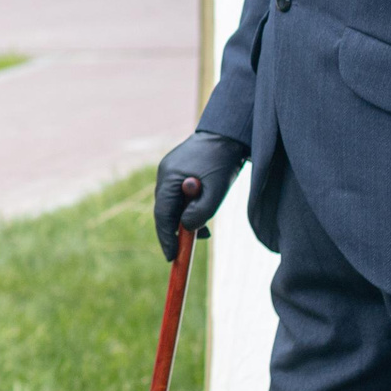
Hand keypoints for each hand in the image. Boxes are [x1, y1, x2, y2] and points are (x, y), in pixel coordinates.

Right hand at [152, 131, 245, 260]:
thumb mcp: (216, 191)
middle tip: (187, 249)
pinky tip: (202, 214)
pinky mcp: (178, 170)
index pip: (162, 214)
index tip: (172, 257)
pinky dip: (187, 207)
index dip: (166, 238)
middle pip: (165, 210)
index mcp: (169, 177)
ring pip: (172, 203)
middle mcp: (164, 174)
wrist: (228, 133)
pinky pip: (178, 195)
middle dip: (176, 231)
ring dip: (184, 219)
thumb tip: (186, 229)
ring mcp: (169, 171)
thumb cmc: (223, 161)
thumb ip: (200, 213)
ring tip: (203, 232)